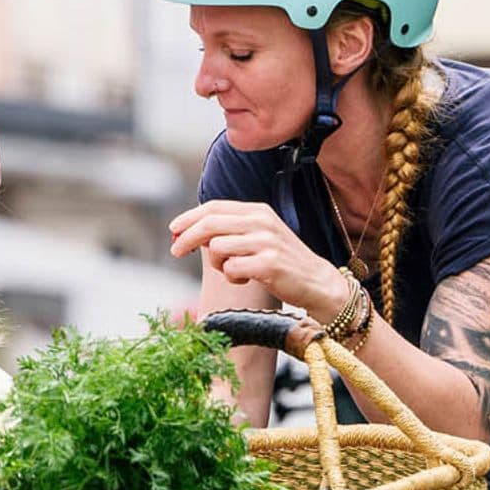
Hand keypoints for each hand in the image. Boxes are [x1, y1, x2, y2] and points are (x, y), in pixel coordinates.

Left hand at [168, 197, 351, 327]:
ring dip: (216, 263)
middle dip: (186, 238)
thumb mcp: (258, 236)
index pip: (213, 207)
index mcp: (257, 211)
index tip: (173, 230)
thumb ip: (229, 230)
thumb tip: (187, 232)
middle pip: (209, 224)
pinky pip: (230, 268)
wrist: (316, 282)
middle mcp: (262, 222)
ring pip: (217, 247)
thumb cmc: (281, 261)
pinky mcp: (269, 264)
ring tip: (233, 270)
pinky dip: (231, 276)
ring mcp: (266, 242)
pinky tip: (245, 279)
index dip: (188, 218)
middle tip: (175, 251)